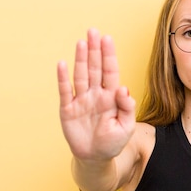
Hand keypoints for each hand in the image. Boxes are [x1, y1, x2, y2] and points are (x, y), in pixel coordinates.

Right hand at [57, 29, 135, 160]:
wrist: (95, 158)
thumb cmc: (113, 142)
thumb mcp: (126, 127)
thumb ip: (127, 108)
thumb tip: (124, 89)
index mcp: (111, 97)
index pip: (110, 71)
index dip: (108, 55)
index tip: (107, 38)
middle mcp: (95, 94)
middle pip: (94, 68)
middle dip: (94, 50)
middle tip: (93, 31)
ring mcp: (81, 100)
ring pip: (81, 75)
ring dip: (80, 59)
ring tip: (82, 42)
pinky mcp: (68, 110)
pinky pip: (65, 91)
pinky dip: (63, 78)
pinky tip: (63, 64)